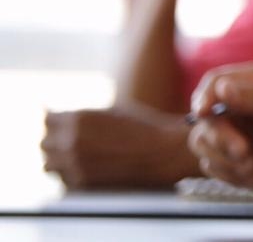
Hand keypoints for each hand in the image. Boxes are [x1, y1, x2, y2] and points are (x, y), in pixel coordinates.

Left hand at [41, 106, 195, 188]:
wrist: (163, 153)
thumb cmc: (143, 128)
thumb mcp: (112, 111)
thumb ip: (84, 116)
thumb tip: (60, 117)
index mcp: (79, 118)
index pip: (48, 120)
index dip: (56, 122)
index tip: (62, 124)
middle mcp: (71, 141)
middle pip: (45, 143)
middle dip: (56, 140)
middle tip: (71, 141)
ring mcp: (75, 164)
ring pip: (49, 164)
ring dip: (59, 159)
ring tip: (79, 156)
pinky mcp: (82, 183)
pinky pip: (64, 179)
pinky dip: (70, 174)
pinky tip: (88, 168)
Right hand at [187, 63, 252, 193]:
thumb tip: (222, 88)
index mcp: (250, 84)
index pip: (214, 83)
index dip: (204, 96)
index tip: (204, 112)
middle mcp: (235, 106)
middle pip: (203, 115)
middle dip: (218, 135)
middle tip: (242, 149)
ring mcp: (230, 132)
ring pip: (201, 140)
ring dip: (222, 155)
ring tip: (250, 161)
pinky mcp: (227, 158)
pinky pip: (209, 164)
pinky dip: (226, 170)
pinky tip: (250, 170)